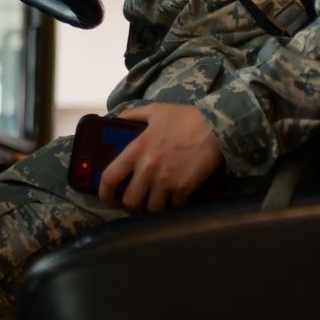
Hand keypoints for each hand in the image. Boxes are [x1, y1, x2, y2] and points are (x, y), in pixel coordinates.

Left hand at [98, 103, 223, 211]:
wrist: (216, 127)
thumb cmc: (186, 117)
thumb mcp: (156, 110)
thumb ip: (133, 114)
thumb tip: (118, 119)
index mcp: (136, 150)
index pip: (110, 178)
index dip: (104, 193)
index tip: (106, 199)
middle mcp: (148, 169)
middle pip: (130, 201)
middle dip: (131, 204)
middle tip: (137, 200)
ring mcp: (166, 181)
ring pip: (151, 209)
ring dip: (152, 206)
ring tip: (156, 200)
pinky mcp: (184, 189)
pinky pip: (173, 206)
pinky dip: (173, 204)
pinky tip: (176, 196)